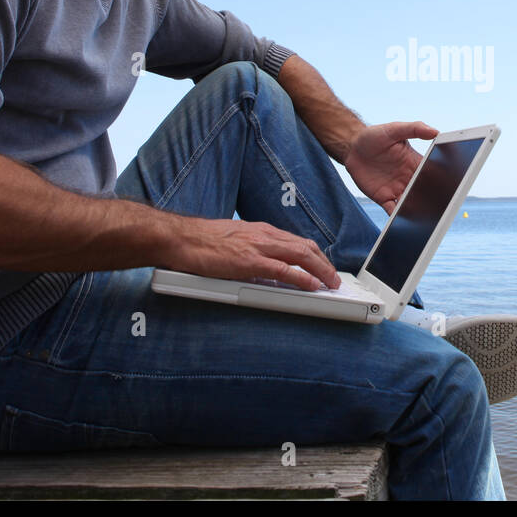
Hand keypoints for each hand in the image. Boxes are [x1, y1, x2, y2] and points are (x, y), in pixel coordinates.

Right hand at [168, 217, 341, 291]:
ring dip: (320, 270)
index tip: (325, 266)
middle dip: (324, 263)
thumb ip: (252, 251)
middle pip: (305, 247)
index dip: (316, 255)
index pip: (298, 241)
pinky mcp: (249, 262)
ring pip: (300, 255)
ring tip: (330, 283)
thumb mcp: (235, 241)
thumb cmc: (202, 242)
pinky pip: (282, 269)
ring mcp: (258, 247)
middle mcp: (264, 235)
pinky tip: (311, 285)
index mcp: (262, 231)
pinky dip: (301, 277)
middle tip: (334, 278)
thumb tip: (265, 266)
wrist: (182, 238)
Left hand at [345, 121, 438, 214]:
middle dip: (432, 201)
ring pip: (411, 204)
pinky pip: (393, 210)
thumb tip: (435, 132)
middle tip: (439, 209)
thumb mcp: (394, 129)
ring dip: (417, 211)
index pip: (433, 175)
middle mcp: (409, 178)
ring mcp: (397, 189)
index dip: (441, 182)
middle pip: (424, 193)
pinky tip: (399, 221)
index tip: (450, 188)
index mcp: (416, 163)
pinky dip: (397, 217)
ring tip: (424, 220)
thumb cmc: (374, 135)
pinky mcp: (383, 198)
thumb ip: (414, 129)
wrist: (352, 147)